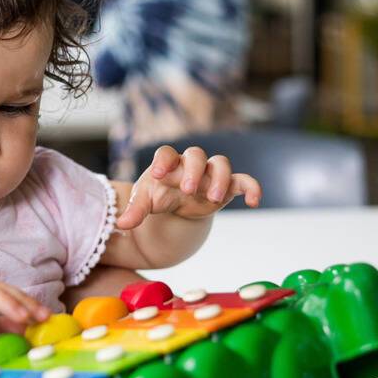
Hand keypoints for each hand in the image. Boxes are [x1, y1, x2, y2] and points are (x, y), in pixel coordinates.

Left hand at [115, 145, 261, 230]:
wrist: (175, 208)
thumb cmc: (158, 197)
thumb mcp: (145, 202)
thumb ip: (136, 211)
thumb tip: (122, 224)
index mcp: (168, 164)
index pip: (167, 153)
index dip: (164, 161)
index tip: (158, 174)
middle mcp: (191, 164)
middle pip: (196, 155)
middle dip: (194, 170)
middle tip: (188, 189)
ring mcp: (210, 174)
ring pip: (220, 163)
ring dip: (219, 178)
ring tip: (213, 199)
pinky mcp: (227, 187)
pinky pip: (244, 181)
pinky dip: (252, 187)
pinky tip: (255, 201)